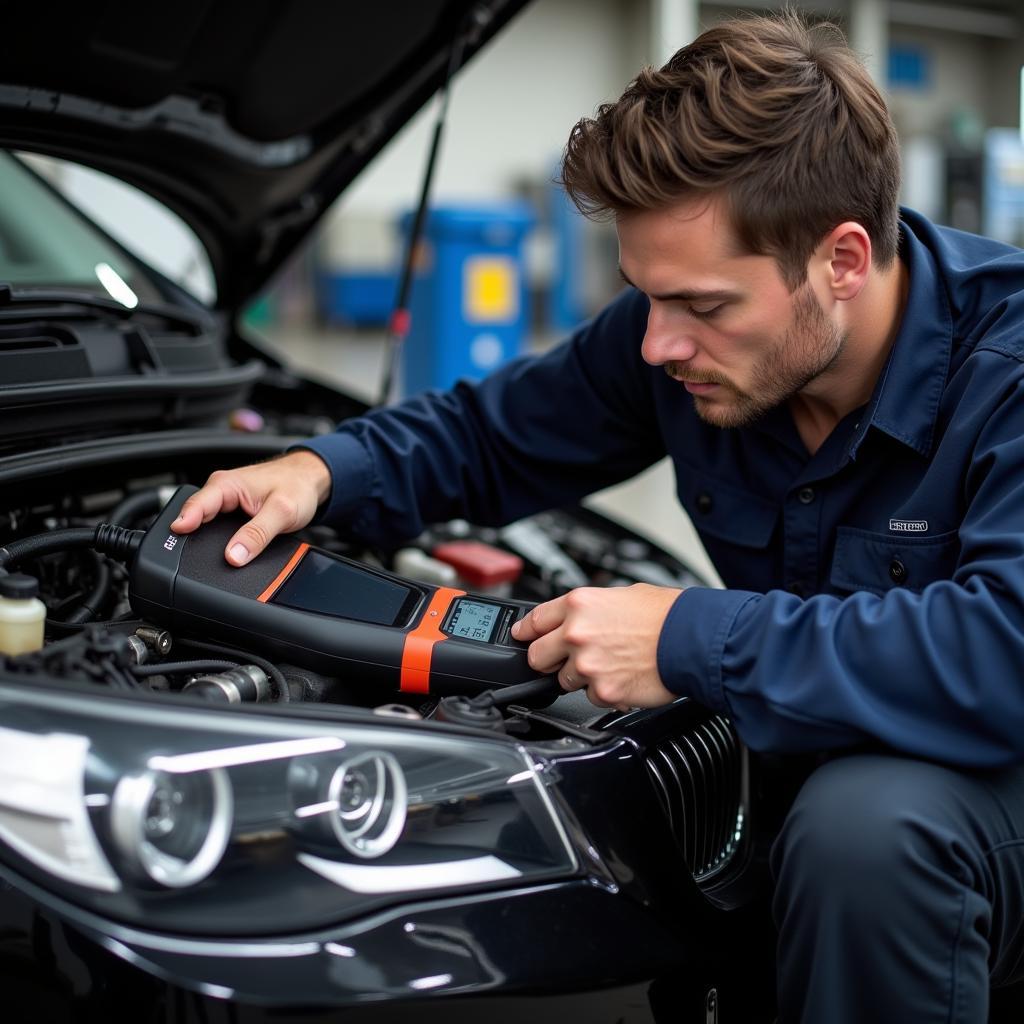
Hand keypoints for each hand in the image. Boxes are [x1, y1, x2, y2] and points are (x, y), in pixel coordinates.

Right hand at [170, 450, 331, 564]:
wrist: (310, 481)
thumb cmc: (297, 486)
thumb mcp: (281, 512)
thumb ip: (258, 534)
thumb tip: (234, 555)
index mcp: (226, 484)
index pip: (196, 504)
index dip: (184, 523)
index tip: (176, 537)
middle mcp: (221, 491)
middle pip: (195, 517)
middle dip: (191, 537)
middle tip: (188, 559)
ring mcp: (225, 502)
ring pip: (206, 524)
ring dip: (204, 539)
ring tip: (205, 558)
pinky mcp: (232, 512)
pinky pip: (217, 527)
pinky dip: (217, 539)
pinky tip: (221, 551)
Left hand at [510, 583, 680, 709]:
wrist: (691, 639)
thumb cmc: (666, 615)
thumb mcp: (621, 595)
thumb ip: (590, 610)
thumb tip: (576, 619)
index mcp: (579, 605)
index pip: (534, 621)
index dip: (525, 631)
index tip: (522, 636)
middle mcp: (576, 634)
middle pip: (537, 656)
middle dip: (549, 659)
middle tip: (567, 658)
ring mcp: (586, 665)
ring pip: (564, 680)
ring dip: (581, 677)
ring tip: (610, 665)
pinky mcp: (602, 692)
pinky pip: (591, 698)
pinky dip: (604, 692)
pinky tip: (623, 677)